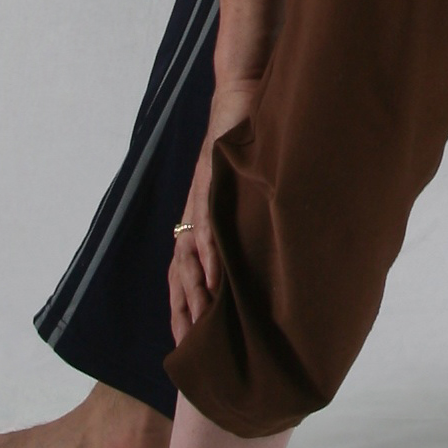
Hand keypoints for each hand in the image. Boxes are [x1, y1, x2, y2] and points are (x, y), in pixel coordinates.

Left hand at [167, 109, 242, 344]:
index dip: (184, 309)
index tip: (190, 345)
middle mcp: (194, 214)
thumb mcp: (248, 188)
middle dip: (183, 315)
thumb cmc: (247, 141)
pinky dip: (210, 255)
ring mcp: (200, 200)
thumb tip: (268, 247)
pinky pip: (208, 225)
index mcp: (201, 218)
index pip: (185, 272)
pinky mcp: (211, 183)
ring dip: (196, 294)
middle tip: (190, 353)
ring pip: (191, 257)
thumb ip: (250, 217)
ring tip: (204, 328)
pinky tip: (215, 280)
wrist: (239, 94)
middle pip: (180, 275)